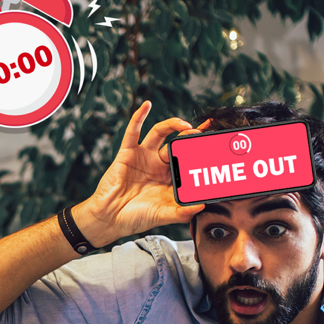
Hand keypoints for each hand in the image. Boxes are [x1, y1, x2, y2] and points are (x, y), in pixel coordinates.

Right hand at [74, 101, 205, 246]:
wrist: (109, 218)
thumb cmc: (135, 218)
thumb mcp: (162, 216)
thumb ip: (181, 212)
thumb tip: (201, 206)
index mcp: (169, 178)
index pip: (188, 160)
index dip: (200, 152)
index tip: (214, 147)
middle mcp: (158, 164)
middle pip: (177, 143)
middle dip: (190, 136)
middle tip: (203, 134)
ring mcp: (143, 156)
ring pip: (160, 133)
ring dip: (172, 125)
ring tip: (185, 125)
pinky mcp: (127, 153)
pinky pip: (133, 132)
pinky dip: (139, 117)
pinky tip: (146, 105)